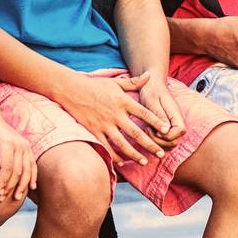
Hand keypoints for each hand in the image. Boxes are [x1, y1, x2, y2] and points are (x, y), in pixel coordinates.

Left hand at [0, 113, 35, 201]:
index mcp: (7, 142)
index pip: (7, 167)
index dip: (3, 182)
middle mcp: (19, 144)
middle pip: (18, 170)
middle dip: (12, 186)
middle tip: (3, 199)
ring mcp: (25, 145)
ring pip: (28, 169)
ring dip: (24, 184)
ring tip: (17, 198)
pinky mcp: (27, 147)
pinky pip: (32, 164)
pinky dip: (32, 176)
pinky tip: (31, 187)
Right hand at [53, 72, 172, 165]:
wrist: (70, 89)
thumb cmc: (95, 85)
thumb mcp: (115, 82)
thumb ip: (134, 82)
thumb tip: (150, 75)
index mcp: (123, 101)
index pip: (144, 113)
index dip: (157, 122)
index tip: (167, 131)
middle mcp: (115, 114)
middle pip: (136, 133)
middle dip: (150, 145)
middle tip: (161, 154)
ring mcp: (104, 124)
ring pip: (122, 143)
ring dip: (134, 154)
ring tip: (144, 162)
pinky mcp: (94, 131)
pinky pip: (106, 146)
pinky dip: (115, 155)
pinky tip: (123, 162)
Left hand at [137, 75, 185, 150]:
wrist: (151, 85)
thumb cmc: (151, 91)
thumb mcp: (152, 102)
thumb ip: (160, 116)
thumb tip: (166, 131)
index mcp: (176, 113)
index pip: (180, 131)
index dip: (168, 135)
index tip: (155, 130)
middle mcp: (177, 121)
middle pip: (176, 140)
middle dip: (160, 141)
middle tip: (147, 131)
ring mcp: (173, 126)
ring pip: (171, 144)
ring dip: (158, 143)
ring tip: (146, 131)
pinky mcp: (167, 128)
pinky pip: (165, 142)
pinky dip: (157, 142)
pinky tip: (148, 132)